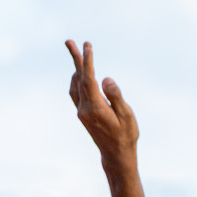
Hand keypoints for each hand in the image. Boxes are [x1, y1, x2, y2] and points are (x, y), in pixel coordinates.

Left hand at [66, 40, 138, 166]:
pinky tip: (80, 74)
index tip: (87, 46)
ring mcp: (81, 112)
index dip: (87, 61)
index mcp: (96, 108)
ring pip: (75, 85)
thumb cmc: (126, 135)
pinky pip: (76, 92)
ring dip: (76, 68)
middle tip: (69, 41)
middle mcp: (84, 109)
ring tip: (77, 53)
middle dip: (75, 59)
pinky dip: (77, 79)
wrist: (116, 155)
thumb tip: (105, 79)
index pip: (89, 79)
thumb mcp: (127, 116)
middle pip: (78, 79)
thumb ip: (116, 96)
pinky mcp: (82, 114)